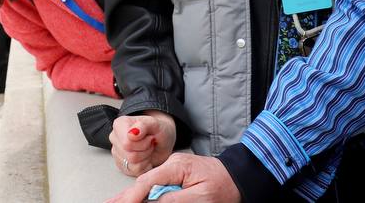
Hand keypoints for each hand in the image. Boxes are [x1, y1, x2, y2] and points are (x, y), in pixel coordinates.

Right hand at [105, 153, 240, 202]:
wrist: (239, 176)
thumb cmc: (225, 186)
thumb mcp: (202, 196)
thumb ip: (176, 200)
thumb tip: (153, 202)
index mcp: (177, 166)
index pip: (148, 182)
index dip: (133, 197)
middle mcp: (171, 165)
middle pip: (142, 183)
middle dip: (125, 197)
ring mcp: (171, 170)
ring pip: (145, 185)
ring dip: (128, 196)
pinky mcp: (174, 176)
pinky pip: (153, 187)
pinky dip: (139, 195)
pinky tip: (128, 199)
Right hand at [110, 110, 176, 176]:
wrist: (162, 141)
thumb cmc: (157, 130)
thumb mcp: (155, 124)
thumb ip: (143, 126)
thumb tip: (131, 134)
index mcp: (119, 125)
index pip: (127, 144)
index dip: (143, 143)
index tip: (150, 137)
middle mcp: (115, 139)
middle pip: (130, 156)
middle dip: (146, 151)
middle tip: (151, 144)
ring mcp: (117, 153)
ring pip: (132, 166)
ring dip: (146, 159)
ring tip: (149, 149)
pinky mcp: (122, 166)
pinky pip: (134, 172)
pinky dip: (145, 166)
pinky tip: (147, 157)